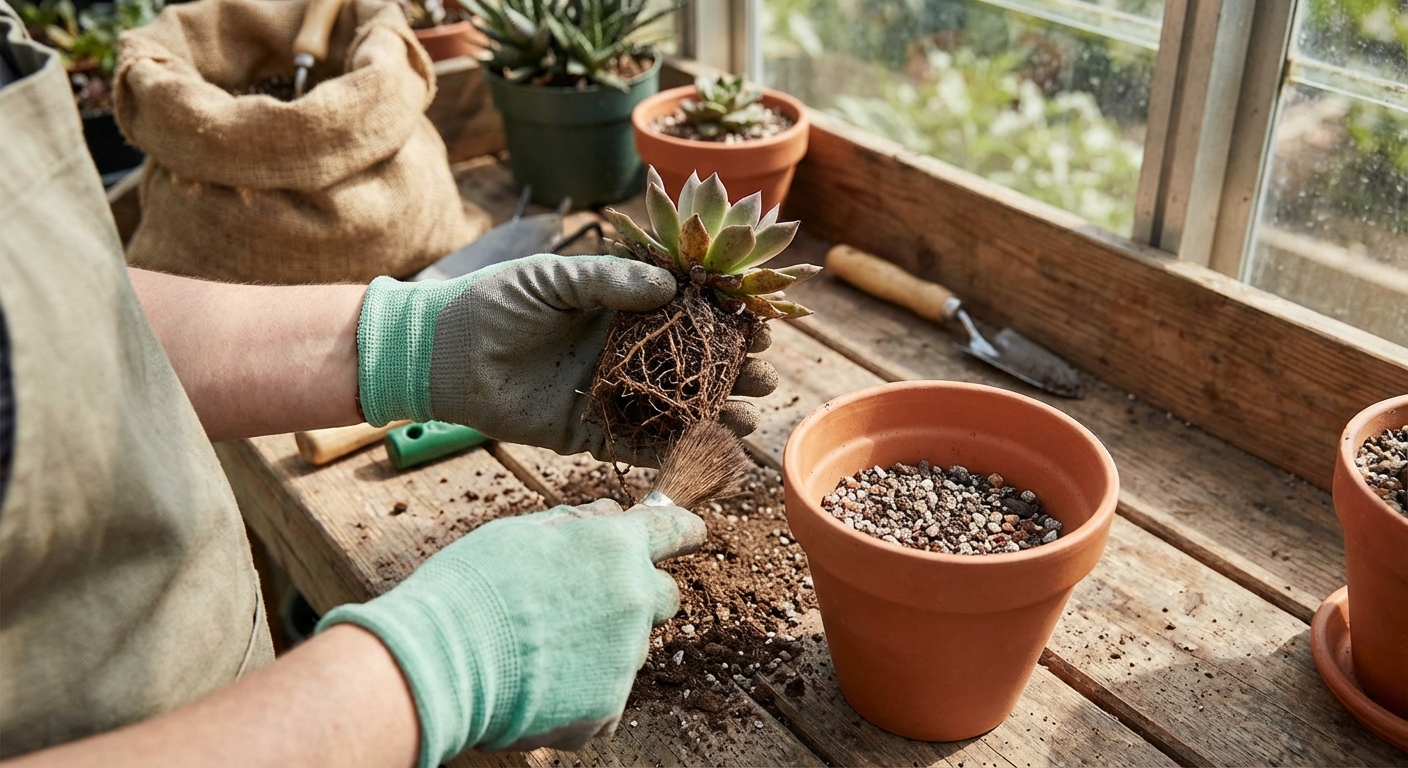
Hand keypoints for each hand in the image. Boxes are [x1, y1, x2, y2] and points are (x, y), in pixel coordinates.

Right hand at [317, 499, 706, 765]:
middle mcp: (632, 599)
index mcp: (615, 548)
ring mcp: (624, 657)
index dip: (684, 528)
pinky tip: (540, 681)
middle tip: (590, 602)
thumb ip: (576, 524)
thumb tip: (609, 514)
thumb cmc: (472, 588)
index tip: (694, 531)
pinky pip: (607, 693)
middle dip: (640, 594)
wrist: (440, 661)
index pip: (672, 529)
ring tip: (542, 647)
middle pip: (664, 596)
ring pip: (629, 646)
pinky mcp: (608, 706)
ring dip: (602, 644)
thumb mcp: (521, 532)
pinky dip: (583, 689)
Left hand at [355, 254, 777, 463]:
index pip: (686, 315)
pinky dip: (671, 449)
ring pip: (672, 407)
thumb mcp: (553, 279)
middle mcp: (621, 353)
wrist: (440, 353)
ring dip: (713, 414)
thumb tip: (672, 286)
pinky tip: (706, 450)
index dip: (725, 321)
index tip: (760, 324)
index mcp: (619, 309)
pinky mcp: (585, 431)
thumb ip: (609, 281)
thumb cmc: (494, 302)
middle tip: (766, 377)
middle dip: (732, 372)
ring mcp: (607, 393)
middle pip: (690, 365)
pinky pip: (636, 443)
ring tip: (750, 419)